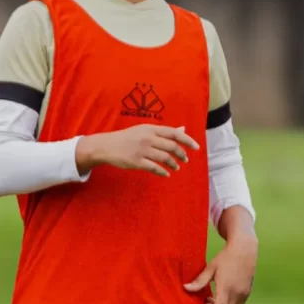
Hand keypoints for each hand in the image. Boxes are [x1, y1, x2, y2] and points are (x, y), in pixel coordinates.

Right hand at [76, 124, 199, 176]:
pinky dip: (163, 172)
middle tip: (185, 160)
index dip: (187, 140)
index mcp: (151, 129)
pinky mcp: (136, 162)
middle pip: (172, 146)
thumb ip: (164, 132)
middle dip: (182, 154)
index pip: (174, 133)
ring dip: (173, 164)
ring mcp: (142, 150)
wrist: (107, 145)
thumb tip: (183, 130)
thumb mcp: (145, 130)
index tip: (196, 147)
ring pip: (165, 158)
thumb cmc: (128, 137)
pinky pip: (154, 168)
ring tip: (176, 167)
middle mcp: (148, 138)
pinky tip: (166, 174)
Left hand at [184, 236, 257, 303]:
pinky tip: (222, 298)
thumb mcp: (211, 268)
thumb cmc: (226, 257)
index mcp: (226, 288)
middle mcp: (237, 293)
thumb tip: (185, 288)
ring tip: (213, 300)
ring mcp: (244, 294)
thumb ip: (199, 281)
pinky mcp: (248, 292)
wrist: (245, 250)